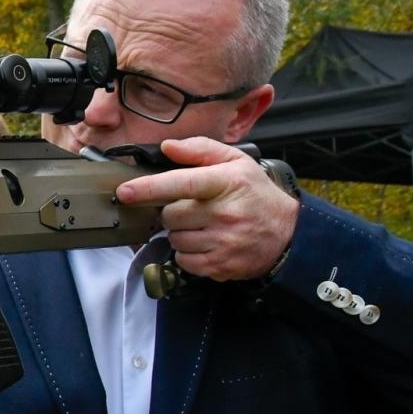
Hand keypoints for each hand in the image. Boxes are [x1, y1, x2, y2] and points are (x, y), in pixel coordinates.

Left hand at [115, 137, 299, 280]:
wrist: (287, 234)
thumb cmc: (256, 194)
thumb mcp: (236, 162)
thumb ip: (200, 149)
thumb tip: (167, 147)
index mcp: (227, 183)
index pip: (182, 183)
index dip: (149, 188)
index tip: (125, 191)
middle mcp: (225, 213)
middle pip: (171, 215)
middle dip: (173, 211)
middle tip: (192, 208)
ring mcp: (223, 242)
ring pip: (174, 239)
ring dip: (181, 232)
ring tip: (203, 225)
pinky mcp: (220, 265)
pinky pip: (183, 260)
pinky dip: (187, 253)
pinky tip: (206, 242)